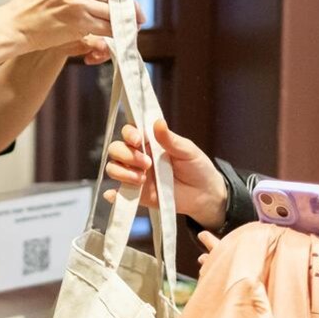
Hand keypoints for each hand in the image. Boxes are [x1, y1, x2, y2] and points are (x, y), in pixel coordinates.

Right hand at [3, 0, 131, 55]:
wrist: (15, 24)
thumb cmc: (37, 6)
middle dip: (130, 9)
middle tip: (137, 19)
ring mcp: (78, 1)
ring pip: (116, 13)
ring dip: (125, 24)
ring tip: (126, 30)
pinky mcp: (79, 22)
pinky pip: (108, 28)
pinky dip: (115, 34)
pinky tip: (114, 37)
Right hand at [103, 117, 227, 227]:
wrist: (205, 195)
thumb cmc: (197, 168)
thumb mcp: (187, 151)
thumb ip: (170, 139)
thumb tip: (158, 122)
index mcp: (149, 143)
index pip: (129, 133)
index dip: (129, 134)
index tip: (138, 140)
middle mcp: (138, 158)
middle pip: (116, 150)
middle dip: (127, 155)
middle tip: (147, 163)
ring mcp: (135, 176)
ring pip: (113, 168)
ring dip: (123, 172)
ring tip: (143, 179)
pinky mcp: (136, 194)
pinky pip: (118, 192)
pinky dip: (114, 192)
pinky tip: (121, 192)